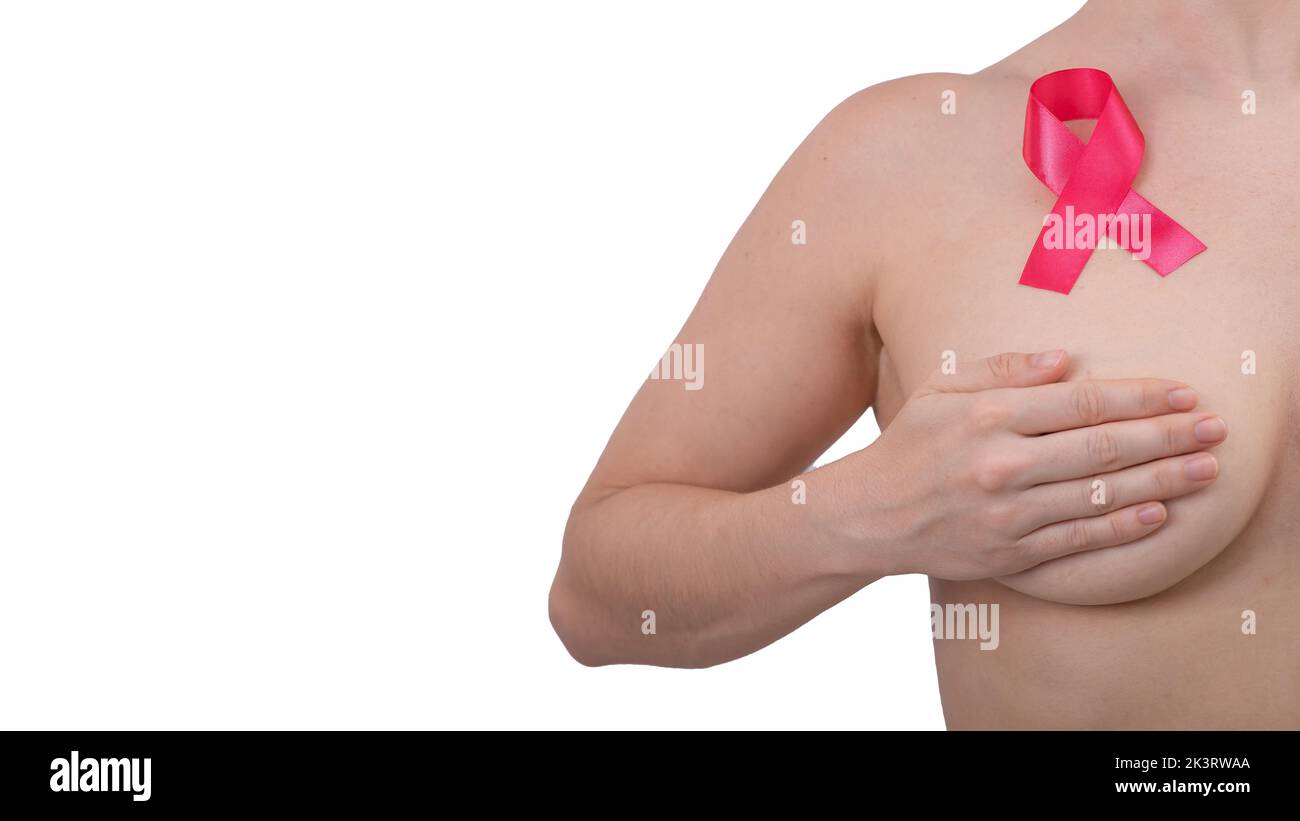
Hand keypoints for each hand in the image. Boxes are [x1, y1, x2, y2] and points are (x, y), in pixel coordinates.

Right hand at [850, 350, 1225, 579]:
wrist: (870, 516)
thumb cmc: (910, 445)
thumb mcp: (942, 390)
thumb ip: (1003, 369)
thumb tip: (1066, 359)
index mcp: (988, 415)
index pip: (1084, 401)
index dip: (1142, 397)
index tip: (1184, 394)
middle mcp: (1001, 464)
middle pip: (1104, 447)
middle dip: (1168, 436)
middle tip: (1216, 429)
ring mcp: (1007, 514)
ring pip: (1101, 495)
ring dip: (1162, 481)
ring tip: (1205, 470)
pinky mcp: (1010, 553)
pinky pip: (1079, 538)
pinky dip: (1123, 527)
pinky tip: (1159, 513)